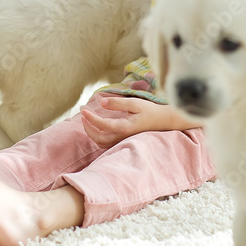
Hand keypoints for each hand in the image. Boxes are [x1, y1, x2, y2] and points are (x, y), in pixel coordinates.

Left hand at [80, 95, 199, 148]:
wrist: (163, 122)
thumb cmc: (149, 111)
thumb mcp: (135, 103)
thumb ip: (118, 103)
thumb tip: (101, 102)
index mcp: (125, 127)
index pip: (102, 125)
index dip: (90, 118)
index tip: (83, 109)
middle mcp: (122, 137)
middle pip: (98, 138)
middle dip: (87, 127)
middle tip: (82, 114)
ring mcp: (123, 141)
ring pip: (101, 142)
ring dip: (91, 132)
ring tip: (86, 120)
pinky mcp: (123, 141)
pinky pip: (106, 143)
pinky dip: (97, 136)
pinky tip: (96, 126)